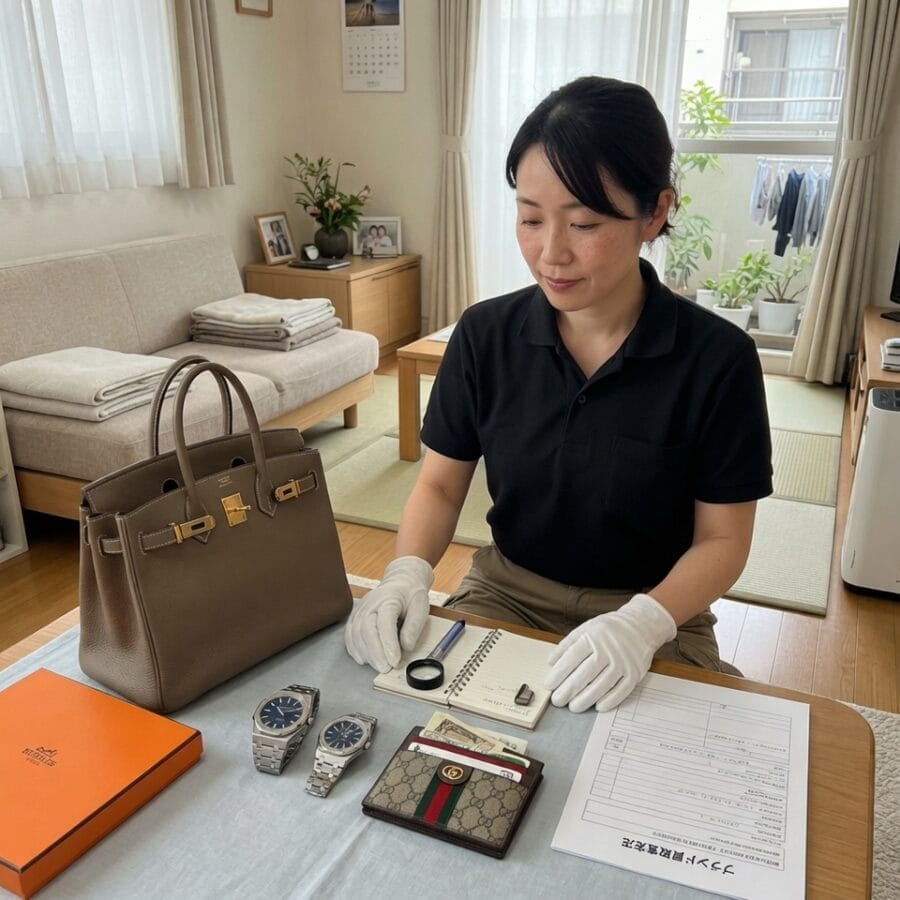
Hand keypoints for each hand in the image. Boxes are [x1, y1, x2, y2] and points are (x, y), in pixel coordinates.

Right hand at [344, 556, 433, 672]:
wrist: (400, 582)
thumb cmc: (411, 595)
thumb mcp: (421, 607)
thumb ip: (414, 626)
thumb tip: (406, 646)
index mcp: (389, 599)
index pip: (385, 622)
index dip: (388, 643)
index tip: (395, 661)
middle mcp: (370, 603)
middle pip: (366, 628)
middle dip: (375, 652)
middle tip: (385, 668)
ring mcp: (360, 610)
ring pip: (355, 633)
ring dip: (365, 653)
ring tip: (378, 666)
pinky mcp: (355, 617)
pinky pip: (349, 635)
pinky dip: (354, 649)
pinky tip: (364, 659)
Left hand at [544, 593, 675, 711]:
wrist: (641, 625)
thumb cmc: (609, 629)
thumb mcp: (586, 628)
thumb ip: (567, 644)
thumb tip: (551, 662)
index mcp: (593, 637)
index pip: (572, 657)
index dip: (559, 673)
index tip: (549, 685)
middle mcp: (608, 649)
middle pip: (586, 673)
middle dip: (569, 690)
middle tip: (557, 700)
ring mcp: (623, 662)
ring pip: (602, 684)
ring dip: (586, 698)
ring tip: (573, 707)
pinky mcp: (635, 673)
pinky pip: (622, 690)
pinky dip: (610, 700)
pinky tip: (598, 707)